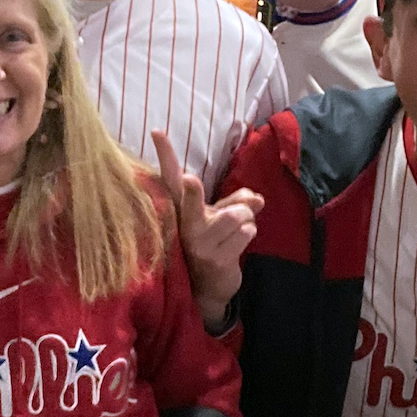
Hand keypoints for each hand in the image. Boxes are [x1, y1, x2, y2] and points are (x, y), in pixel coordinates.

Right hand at [155, 129, 261, 325]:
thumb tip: (258, 200)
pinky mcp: (216, 259)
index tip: (157, 131)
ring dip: (246, 218)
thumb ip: (239, 201)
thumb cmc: (214, 241)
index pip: (171, 178)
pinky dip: (249, 234)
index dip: (165, 155)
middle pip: (191, 199)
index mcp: (182, 209)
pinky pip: (247, 232)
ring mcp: (199, 244)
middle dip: (193, 190)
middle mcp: (186, 225)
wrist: (210, 286)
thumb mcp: (221, 215)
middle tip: (190, 180)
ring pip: (237, 214)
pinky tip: (236, 244)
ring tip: (236, 229)